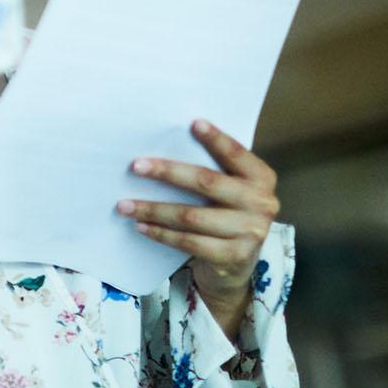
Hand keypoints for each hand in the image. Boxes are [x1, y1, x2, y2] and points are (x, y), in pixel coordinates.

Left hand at [116, 119, 279, 332]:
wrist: (239, 263)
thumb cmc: (226, 214)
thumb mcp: (231, 189)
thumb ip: (214, 170)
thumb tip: (166, 145)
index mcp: (261, 179)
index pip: (237, 154)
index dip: (216, 139)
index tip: (193, 123)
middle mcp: (261, 203)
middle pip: (207, 182)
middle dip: (168, 173)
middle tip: (136, 166)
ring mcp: (250, 232)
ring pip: (191, 216)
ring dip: (153, 209)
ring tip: (125, 205)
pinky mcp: (234, 257)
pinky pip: (188, 242)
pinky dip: (161, 233)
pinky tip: (141, 226)